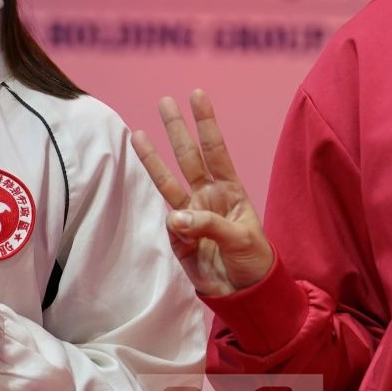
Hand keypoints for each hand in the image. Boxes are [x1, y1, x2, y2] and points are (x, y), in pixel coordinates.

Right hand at [131, 89, 274, 296]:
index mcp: (230, 190)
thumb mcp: (241, 238)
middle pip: (189, 157)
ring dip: (153, 159)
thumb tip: (176, 216)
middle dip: (177, 129)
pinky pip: (171, 226)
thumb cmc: (254, 261)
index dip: (206, 124)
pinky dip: (175, 226)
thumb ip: (209, 224)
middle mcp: (208, 197)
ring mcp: (192, 216)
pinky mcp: (179, 239)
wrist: (245, 295)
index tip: (197, 95)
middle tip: (164, 101)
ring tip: (137, 134)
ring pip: (168, 182)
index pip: (216, 151)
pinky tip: (183, 229)